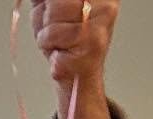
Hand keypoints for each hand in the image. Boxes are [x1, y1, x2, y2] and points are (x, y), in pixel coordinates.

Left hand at [32, 0, 116, 118]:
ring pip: (52, 17)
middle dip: (46, 18)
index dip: (49, 5)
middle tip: (55, 31)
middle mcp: (106, 6)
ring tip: (58, 43)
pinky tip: (61, 54)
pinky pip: (50, 38)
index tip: (51, 11)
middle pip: (55, 2)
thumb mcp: (51, 11)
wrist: (75, 76)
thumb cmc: (64, 41)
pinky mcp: (92, 46)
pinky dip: (48, 48)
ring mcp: (101, 25)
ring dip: (46, 34)